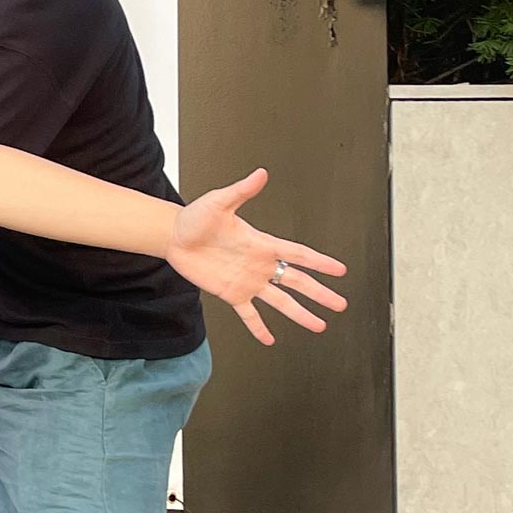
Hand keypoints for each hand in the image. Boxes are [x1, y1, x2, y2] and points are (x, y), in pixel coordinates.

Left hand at [166, 170, 346, 345]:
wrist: (173, 236)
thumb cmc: (195, 217)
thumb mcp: (220, 202)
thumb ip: (242, 190)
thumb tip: (260, 173)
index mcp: (262, 244)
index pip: (298, 254)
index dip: (320, 262)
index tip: (340, 270)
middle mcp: (260, 265)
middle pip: (297, 282)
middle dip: (320, 293)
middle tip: (340, 304)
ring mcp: (247, 281)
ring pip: (280, 301)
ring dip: (300, 314)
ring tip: (318, 325)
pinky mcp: (231, 294)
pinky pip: (249, 314)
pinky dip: (259, 327)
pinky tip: (269, 339)